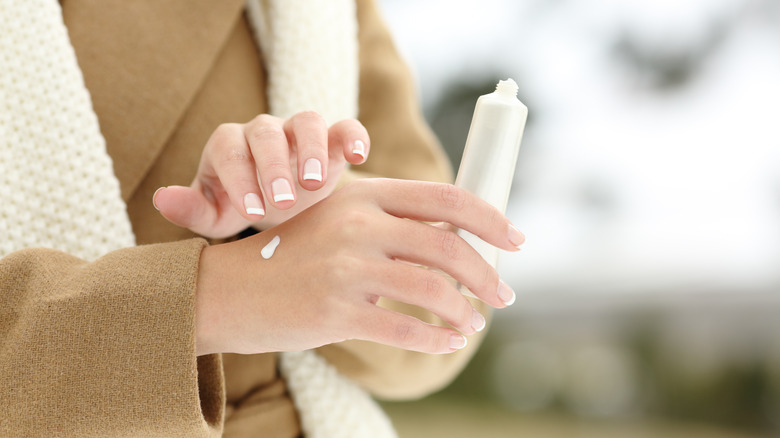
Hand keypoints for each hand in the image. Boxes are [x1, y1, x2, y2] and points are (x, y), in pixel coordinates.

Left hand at [153, 112, 369, 237]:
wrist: (284, 204)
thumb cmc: (245, 206)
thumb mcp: (217, 215)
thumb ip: (191, 209)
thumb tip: (161, 198)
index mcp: (229, 146)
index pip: (229, 151)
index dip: (239, 178)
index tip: (251, 212)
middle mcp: (264, 131)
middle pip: (266, 133)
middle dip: (273, 165)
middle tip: (282, 200)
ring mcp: (299, 131)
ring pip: (307, 120)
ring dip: (310, 147)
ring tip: (313, 182)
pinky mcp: (333, 138)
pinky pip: (345, 127)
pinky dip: (353, 136)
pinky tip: (358, 157)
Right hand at [194, 178, 525, 355]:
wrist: (232, 287)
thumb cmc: (294, 252)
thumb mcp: (340, 218)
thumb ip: (393, 220)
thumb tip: (459, 239)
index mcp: (365, 193)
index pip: (446, 198)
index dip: (491, 218)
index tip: (516, 239)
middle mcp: (359, 224)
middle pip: (448, 246)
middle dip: (487, 275)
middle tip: (503, 295)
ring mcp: (347, 268)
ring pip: (433, 291)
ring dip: (466, 311)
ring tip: (474, 323)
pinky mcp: (336, 311)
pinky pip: (406, 329)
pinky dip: (437, 339)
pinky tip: (447, 342)